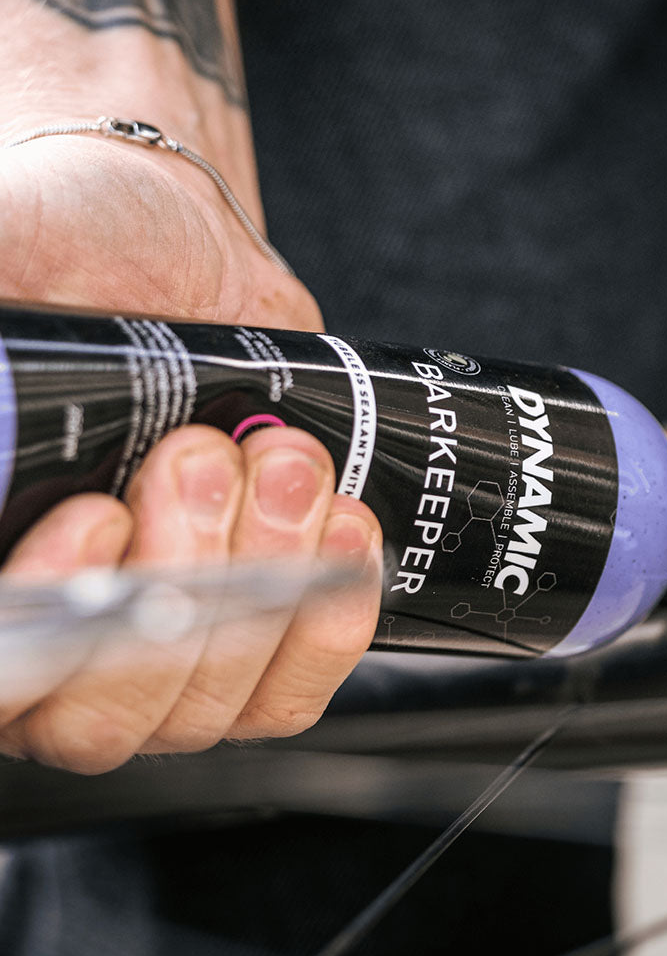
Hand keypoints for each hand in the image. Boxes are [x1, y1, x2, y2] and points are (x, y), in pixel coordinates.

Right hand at [0, 143, 385, 772]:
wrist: (185, 252)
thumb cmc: (81, 246)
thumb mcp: (14, 250)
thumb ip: (0, 282)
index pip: (6, 663)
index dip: (48, 610)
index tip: (100, 514)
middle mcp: (64, 626)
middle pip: (106, 709)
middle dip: (182, 569)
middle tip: (204, 454)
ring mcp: (163, 647)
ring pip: (204, 702)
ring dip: (264, 574)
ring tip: (284, 462)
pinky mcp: (252, 636)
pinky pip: (286, 692)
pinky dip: (327, 619)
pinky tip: (342, 527)